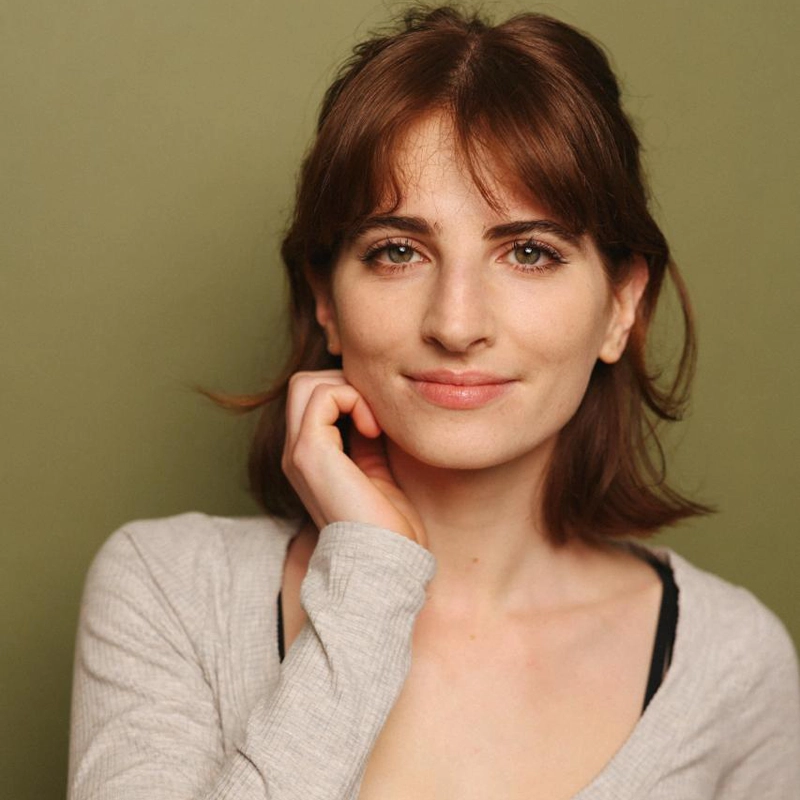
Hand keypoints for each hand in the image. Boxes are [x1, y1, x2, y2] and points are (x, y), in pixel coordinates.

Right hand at [282, 370, 426, 547]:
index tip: (380, 421)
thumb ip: (367, 438)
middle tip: (375, 414)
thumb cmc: (387, 524)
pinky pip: (323, 396)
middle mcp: (295, 452)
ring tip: (374, 422)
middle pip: (303, 384)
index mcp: (308, 457)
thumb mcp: (376, 469)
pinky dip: (353, 399)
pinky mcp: (309, 453)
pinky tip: (373, 429)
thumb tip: (375, 408)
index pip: (312, 398)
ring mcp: (297, 452)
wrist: (385, 560)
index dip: (347, 394)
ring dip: (348, 389)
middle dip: (345, 384)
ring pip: (306, 383)